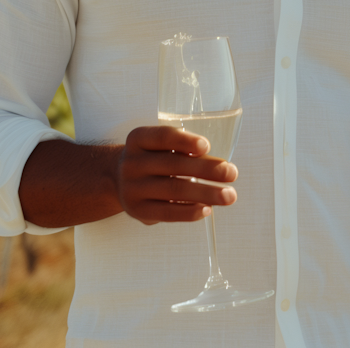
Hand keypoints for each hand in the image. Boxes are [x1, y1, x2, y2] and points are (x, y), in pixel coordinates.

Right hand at [114, 125, 236, 224]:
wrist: (117, 180)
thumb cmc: (152, 158)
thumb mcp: (159, 146)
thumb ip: (183, 150)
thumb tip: (220, 165)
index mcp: (139, 139)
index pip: (162, 137)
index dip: (185, 141)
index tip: (206, 146)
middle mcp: (132, 162)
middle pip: (173, 164)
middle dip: (207, 169)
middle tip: (232, 173)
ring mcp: (132, 188)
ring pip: (174, 189)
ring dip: (206, 193)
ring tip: (229, 195)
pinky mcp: (137, 211)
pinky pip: (167, 212)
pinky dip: (189, 211)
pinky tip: (207, 209)